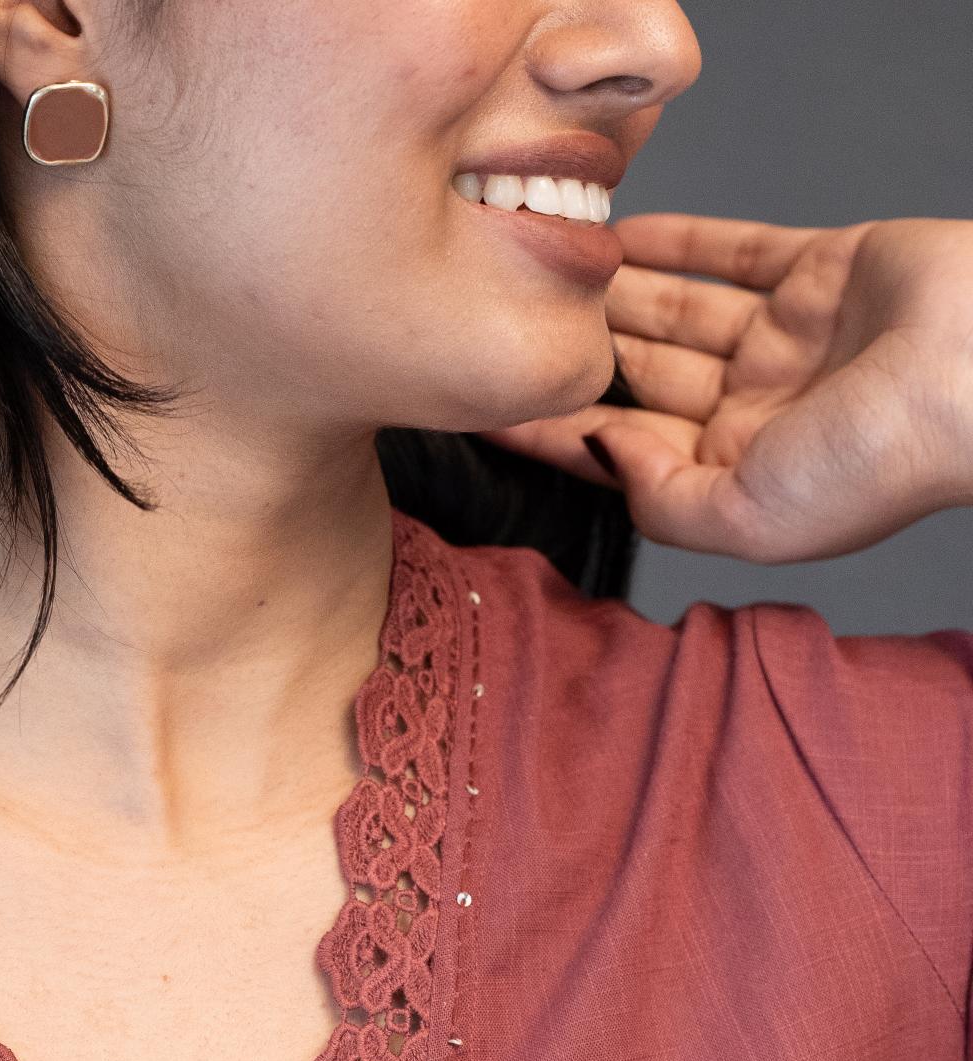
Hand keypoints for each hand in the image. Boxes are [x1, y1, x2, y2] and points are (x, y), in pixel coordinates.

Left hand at [480, 214, 972, 560]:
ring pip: (681, 312)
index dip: (555, 432)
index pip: (624, 452)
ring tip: (547, 269)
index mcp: (740, 479)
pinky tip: (623, 236)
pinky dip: (680, 242)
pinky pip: (735, 251)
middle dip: (580, 356)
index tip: (488, 408)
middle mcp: (761, 411)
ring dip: (618, 294)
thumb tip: (601, 451)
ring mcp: (790, 339)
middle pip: (646, 379)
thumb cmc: (878, 462)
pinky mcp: (823, 272)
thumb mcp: (745, 518)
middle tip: (507, 322)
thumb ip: (660, 499)